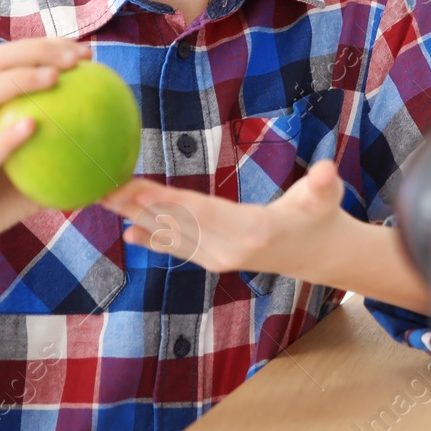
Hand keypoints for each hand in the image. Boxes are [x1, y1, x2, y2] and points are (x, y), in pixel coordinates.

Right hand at [0, 37, 89, 268]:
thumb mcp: (33, 178)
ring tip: (54, 78)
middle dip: (37, 49)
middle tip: (76, 59)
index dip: (49, 47)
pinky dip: (9, 135)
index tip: (86, 54)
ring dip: (21, 79)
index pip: (15, 60)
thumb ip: (62, 162)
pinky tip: (34, 127)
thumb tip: (115, 166)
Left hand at [105, 160, 349, 279]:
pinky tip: (128, 231)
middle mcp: (229, 250)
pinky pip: (178, 248)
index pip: (203, 212)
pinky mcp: (214, 260)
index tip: (136, 188)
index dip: (168, 201)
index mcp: (253, 230)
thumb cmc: (322, 216)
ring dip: (136, 218)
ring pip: (171, 235)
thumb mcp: (327, 197)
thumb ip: (325, 185)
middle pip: (177, 224)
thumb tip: (328, 170)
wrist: (319, 254)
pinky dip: (153, 238)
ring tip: (104, 201)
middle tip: (102, 188)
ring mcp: (220, 258)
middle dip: (137, 206)